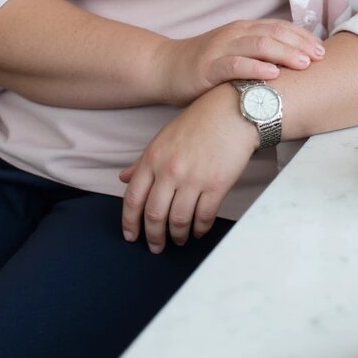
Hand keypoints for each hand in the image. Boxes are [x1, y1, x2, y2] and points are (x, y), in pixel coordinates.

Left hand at [119, 85, 256, 251]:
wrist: (234, 111)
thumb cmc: (200, 121)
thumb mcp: (164, 136)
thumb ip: (143, 160)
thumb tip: (124, 178)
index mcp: (153, 157)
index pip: (133, 198)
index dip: (130, 222)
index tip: (130, 236)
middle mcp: (170, 170)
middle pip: (154, 215)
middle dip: (153, 237)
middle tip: (155, 247)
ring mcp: (194, 179)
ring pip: (178, 220)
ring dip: (177, 236)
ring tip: (179, 239)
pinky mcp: (216, 185)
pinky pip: (203, 217)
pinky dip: (199, 229)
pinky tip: (198, 230)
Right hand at [156, 18, 323, 105]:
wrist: (165, 67)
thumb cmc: (205, 64)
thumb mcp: (234, 53)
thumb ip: (258, 53)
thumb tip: (294, 62)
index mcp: (244, 29)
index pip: (280, 27)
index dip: (302, 37)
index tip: (322, 50)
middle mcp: (235, 33)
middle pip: (274, 33)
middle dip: (300, 44)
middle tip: (320, 57)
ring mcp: (221, 48)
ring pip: (259, 45)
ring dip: (284, 53)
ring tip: (304, 63)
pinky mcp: (209, 66)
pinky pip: (236, 65)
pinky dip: (257, 68)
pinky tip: (273, 74)